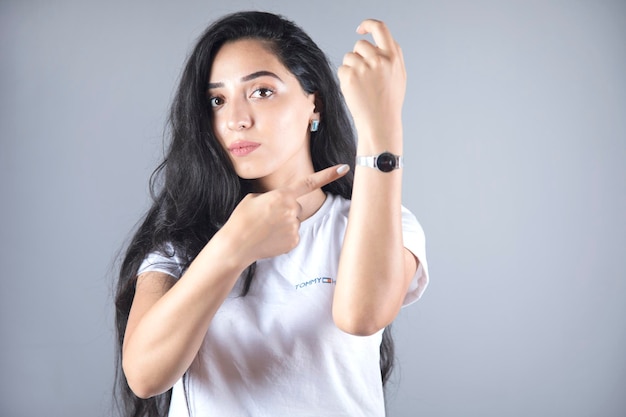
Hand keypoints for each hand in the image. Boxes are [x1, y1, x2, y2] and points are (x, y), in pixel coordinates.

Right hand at [220, 165, 349, 264]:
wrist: (236, 245)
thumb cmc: (242, 219)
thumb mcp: (254, 198)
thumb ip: (274, 197)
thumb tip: (284, 204)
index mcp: (282, 195)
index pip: (309, 182)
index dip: (328, 174)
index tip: (344, 167)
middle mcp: (292, 210)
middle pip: (296, 206)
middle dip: (285, 209)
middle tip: (266, 217)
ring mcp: (294, 227)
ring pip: (294, 221)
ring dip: (283, 223)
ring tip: (265, 228)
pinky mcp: (294, 241)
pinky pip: (293, 234)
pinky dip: (283, 236)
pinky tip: (270, 238)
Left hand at [338, 19, 405, 150]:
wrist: (380, 123)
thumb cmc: (389, 102)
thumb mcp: (399, 76)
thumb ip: (392, 57)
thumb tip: (380, 42)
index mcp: (393, 56)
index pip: (380, 28)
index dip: (368, 25)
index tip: (361, 29)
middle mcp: (379, 59)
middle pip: (360, 45)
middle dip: (358, 56)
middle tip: (363, 76)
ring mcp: (364, 67)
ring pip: (349, 57)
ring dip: (351, 69)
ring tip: (361, 86)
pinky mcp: (350, 76)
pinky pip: (342, 69)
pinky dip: (345, 79)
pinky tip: (354, 91)